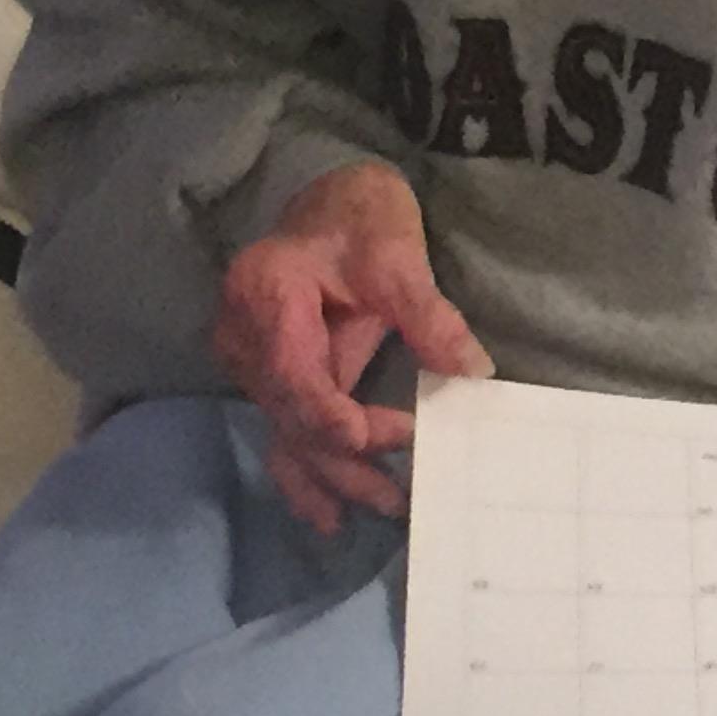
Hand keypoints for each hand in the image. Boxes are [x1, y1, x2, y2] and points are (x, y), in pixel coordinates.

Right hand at [212, 163, 492, 531]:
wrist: (330, 201)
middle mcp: (243, 335)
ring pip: (286, 432)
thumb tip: (473, 374)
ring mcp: (249, 360)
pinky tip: (326, 514)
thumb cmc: (361, 219)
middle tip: (399, 497)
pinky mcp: (267, 376)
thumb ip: (429, 317)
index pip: (296, 377)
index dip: (339, 419)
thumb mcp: (398, 257)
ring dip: (329, 477)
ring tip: (378, 509)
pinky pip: (283, 429)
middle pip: (291, 416)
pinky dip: (307, 471)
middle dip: (345, 462)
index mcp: (266, 294)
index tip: (398, 438)